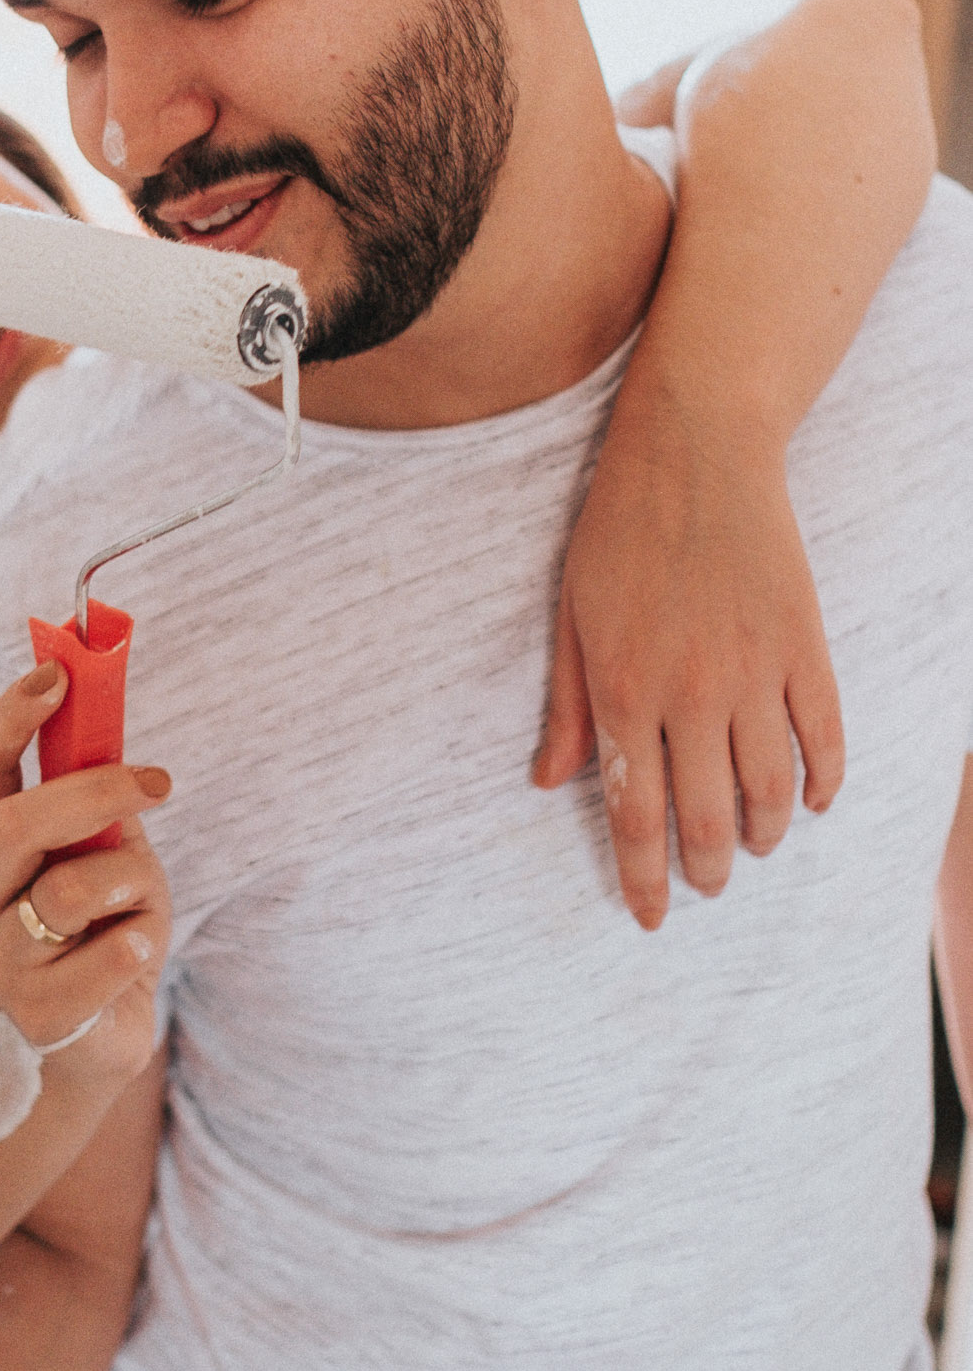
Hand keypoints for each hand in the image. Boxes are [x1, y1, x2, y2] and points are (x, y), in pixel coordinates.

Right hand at [0, 662, 172, 1080]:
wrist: (101, 1039)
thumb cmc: (105, 930)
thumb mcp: (104, 852)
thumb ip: (97, 803)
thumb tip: (106, 718)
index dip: (10, 716)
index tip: (57, 674)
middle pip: (11, 825)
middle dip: (91, 792)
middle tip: (159, 781)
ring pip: (68, 892)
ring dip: (131, 884)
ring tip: (140, 907)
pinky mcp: (38, 1015)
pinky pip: (104, 958)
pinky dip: (138, 942)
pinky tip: (136, 951)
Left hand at [533, 375, 843, 928]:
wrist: (697, 453)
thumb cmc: (618, 531)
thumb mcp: (571, 616)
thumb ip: (567, 706)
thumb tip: (547, 783)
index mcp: (624, 691)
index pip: (636, 817)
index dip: (644, 879)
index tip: (648, 917)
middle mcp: (692, 695)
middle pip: (707, 822)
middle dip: (704, 872)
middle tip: (702, 888)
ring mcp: (756, 674)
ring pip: (769, 794)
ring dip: (760, 839)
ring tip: (747, 850)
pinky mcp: (805, 648)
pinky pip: (824, 740)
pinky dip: (820, 785)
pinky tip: (808, 804)